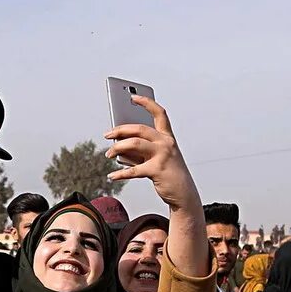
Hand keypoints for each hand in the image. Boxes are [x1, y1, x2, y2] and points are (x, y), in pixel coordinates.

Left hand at [103, 96, 200, 210]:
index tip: (133, 97)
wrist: (183, 194)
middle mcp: (166, 143)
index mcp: (167, 137)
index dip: (147, 103)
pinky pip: (133, 170)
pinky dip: (120, 173)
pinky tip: (112, 176)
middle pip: (140, 128)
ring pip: (135, 144)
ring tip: (108, 154)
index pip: (159, 113)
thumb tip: (119, 147)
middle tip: (107, 135)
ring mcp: (163, 155)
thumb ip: (138, 151)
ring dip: (117, 148)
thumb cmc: (167, 174)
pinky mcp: (157, 170)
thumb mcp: (154, 158)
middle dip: (120, 129)